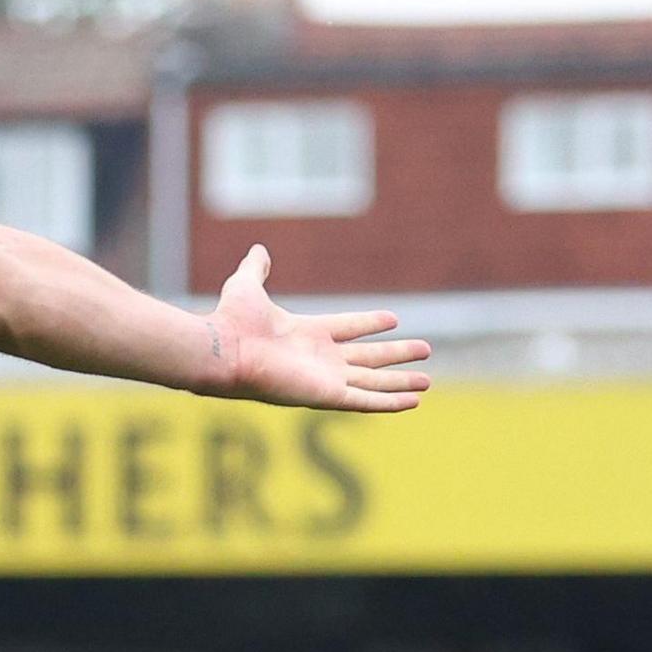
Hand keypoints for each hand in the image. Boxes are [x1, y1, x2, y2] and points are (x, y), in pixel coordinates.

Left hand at [205, 245, 430, 411]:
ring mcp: (326, 378)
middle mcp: (320, 358)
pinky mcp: (328, 395)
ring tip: (428, 380)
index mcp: (307, 333)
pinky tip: (414, 401)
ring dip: (400, 382)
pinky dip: (390, 402)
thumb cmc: (231, 320)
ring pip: (373, 381)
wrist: (224, 349)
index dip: (370, 324)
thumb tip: (258, 249)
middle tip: (425, 349)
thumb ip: (256, 269)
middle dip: (396, 355)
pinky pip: (366, 401)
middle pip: (368, 357)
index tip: (394, 318)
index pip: (348, 327)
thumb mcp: (247, 285)